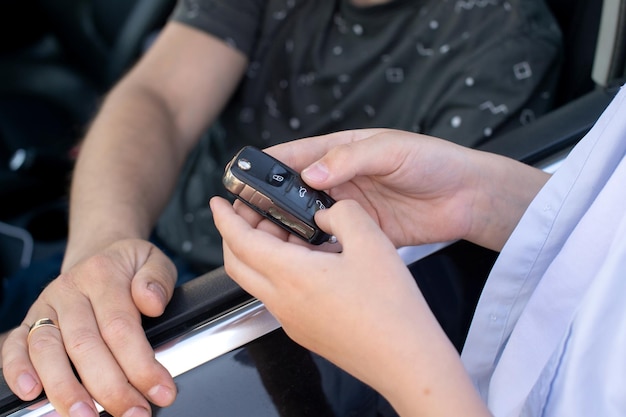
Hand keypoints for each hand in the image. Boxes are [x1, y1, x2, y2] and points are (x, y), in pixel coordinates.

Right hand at [2, 239, 177, 416]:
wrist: (98, 255)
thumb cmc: (128, 267)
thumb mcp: (154, 261)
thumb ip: (159, 279)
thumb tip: (152, 302)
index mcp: (102, 275)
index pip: (121, 326)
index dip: (141, 364)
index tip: (161, 390)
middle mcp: (70, 291)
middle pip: (85, 345)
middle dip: (110, 388)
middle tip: (133, 413)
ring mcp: (46, 307)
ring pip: (48, 351)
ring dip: (65, 390)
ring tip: (86, 416)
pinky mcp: (29, 322)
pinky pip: (15, 347)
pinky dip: (18, 371)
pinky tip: (32, 395)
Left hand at [210, 197, 489, 415]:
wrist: (405, 360)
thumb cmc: (390, 310)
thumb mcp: (371, 241)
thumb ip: (342, 214)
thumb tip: (327, 213)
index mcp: (291, 275)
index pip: (240, 240)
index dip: (224, 217)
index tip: (217, 203)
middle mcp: (283, 301)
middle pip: (237, 264)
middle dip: (233, 234)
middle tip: (248, 214)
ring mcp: (291, 320)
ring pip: (257, 280)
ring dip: (259, 253)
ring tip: (285, 231)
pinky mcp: (305, 331)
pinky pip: (278, 295)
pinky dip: (278, 271)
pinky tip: (309, 260)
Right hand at [265, 128, 547, 250]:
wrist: (468, 198)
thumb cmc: (433, 161)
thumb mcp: (390, 150)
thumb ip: (350, 158)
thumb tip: (311, 171)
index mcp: (342, 151)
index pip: (296, 155)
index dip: (268, 166)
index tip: (243, 178)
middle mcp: (340, 179)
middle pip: (294, 191)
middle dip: (270, 203)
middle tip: (248, 217)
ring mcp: (350, 208)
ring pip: (307, 218)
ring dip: (288, 228)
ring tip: (267, 239)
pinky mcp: (362, 232)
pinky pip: (331, 241)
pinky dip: (315, 248)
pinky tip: (302, 257)